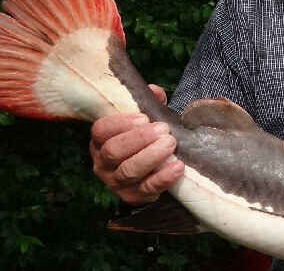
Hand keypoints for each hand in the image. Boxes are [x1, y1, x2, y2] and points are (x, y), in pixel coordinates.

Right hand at [89, 84, 183, 204]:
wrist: (152, 170)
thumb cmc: (145, 139)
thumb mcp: (145, 120)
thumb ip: (148, 103)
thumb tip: (155, 91)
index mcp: (100, 141)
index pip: (101, 131)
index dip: (120, 123)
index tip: (143, 118)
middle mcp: (103, 163)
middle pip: (114, 151)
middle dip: (139, 139)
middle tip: (163, 130)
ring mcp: (116, 182)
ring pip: (129, 171)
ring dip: (151, 157)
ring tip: (170, 144)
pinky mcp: (134, 197)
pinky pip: (147, 189)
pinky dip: (163, 177)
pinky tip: (178, 166)